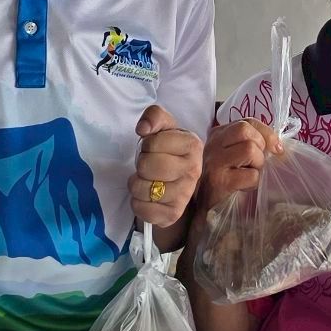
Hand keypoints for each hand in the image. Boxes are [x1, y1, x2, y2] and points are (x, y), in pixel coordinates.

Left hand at [131, 106, 205, 233]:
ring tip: (147, 181)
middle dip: (140, 165)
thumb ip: (154, 116)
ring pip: (142, 189)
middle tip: (148, 166)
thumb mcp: (163, 127)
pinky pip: (143, 210)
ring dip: (137, 184)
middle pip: (146, 166)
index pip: (151, 143)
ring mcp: (185, 195)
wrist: (177, 180)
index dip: (146, 145)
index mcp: (193, 145)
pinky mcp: (173, 214)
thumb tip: (143, 128)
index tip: (153, 148)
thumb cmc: (167, 151)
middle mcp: (194, 171)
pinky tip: (147, 197)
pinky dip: (138, 204)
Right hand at [200, 117, 277, 210]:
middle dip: (260, 146)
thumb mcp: (232, 155)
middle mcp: (214, 144)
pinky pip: (251, 175)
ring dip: (257, 165)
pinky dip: (254, 182)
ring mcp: (215, 162)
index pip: (247, 122)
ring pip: (249, 149)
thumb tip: (278, 146)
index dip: (267, 133)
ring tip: (249, 174)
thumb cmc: (223, 178)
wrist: (204, 205)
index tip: (276, 147)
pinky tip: (243, 187)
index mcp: (218, 134)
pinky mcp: (220, 181)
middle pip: (246, 130)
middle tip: (257, 163)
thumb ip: (249, 143)